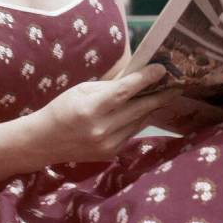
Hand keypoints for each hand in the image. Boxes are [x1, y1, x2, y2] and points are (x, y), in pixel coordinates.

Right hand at [29, 64, 181, 164]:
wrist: (45, 141)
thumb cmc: (62, 109)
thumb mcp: (82, 90)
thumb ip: (109, 86)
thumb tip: (135, 77)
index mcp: (91, 108)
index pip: (124, 92)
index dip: (145, 79)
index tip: (161, 69)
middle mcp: (102, 129)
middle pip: (138, 108)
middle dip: (159, 95)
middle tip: (176, 83)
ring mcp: (108, 144)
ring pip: (139, 121)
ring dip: (151, 107)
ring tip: (165, 93)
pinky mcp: (111, 153)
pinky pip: (132, 132)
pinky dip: (138, 120)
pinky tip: (144, 110)